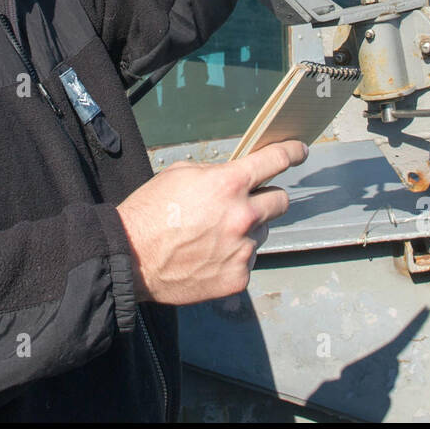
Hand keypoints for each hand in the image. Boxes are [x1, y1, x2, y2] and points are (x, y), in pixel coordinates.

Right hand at [115, 140, 305, 304]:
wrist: (130, 257)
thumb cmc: (149, 213)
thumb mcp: (180, 175)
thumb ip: (216, 173)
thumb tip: (236, 177)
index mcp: (229, 184)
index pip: (276, 161)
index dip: (292, 153)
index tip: (299, 151)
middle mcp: (243, 216)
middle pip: (281, 201)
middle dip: (266, 198)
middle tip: (244, 204)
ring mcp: (243, 250)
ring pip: (263, 233)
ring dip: (247, 231)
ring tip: (212, 236)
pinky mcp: (238, 277)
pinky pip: (248, 260)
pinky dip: (234, 257)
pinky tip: (209, 256)